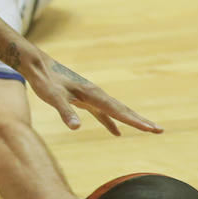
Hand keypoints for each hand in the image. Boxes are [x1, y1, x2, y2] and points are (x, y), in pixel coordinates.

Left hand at [23, 55, 161, 135]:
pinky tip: (117, 133)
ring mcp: (91, 96)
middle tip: (159, 131)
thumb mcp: (52, 97)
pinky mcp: (84, 99)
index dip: (134, 121)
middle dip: (140, 121)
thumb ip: (64, 112)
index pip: (117, 111)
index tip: (151, 129)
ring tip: (148, 129)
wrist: (38, 65)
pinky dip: (112, 122)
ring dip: (131, 120)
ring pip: (116, 110)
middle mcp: (95, 94)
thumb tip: (75, 128)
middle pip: (122, 110)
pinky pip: (103, 113)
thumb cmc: (45, 81)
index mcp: (92, 94)